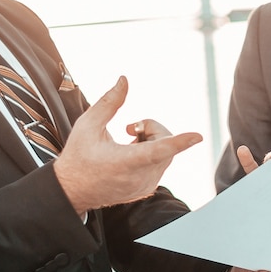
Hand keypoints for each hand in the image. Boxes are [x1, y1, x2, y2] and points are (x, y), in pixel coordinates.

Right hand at [54, 76, 201, 214]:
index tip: (197, 136)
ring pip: (166, 154)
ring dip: (151, 141)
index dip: (179, 141)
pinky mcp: (147, 189)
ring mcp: (145, 185)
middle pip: (165, 143)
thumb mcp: (88, 125)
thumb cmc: (78, 157)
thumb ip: (109, 102)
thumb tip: (124, 80)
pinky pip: (161, 164)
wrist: (73, 191)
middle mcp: (139, 177)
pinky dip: (151, 153)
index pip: (158, 149)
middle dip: (152, 129)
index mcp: (125, 162)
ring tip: (127, 142)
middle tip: (128, 128)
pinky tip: (130, 153)